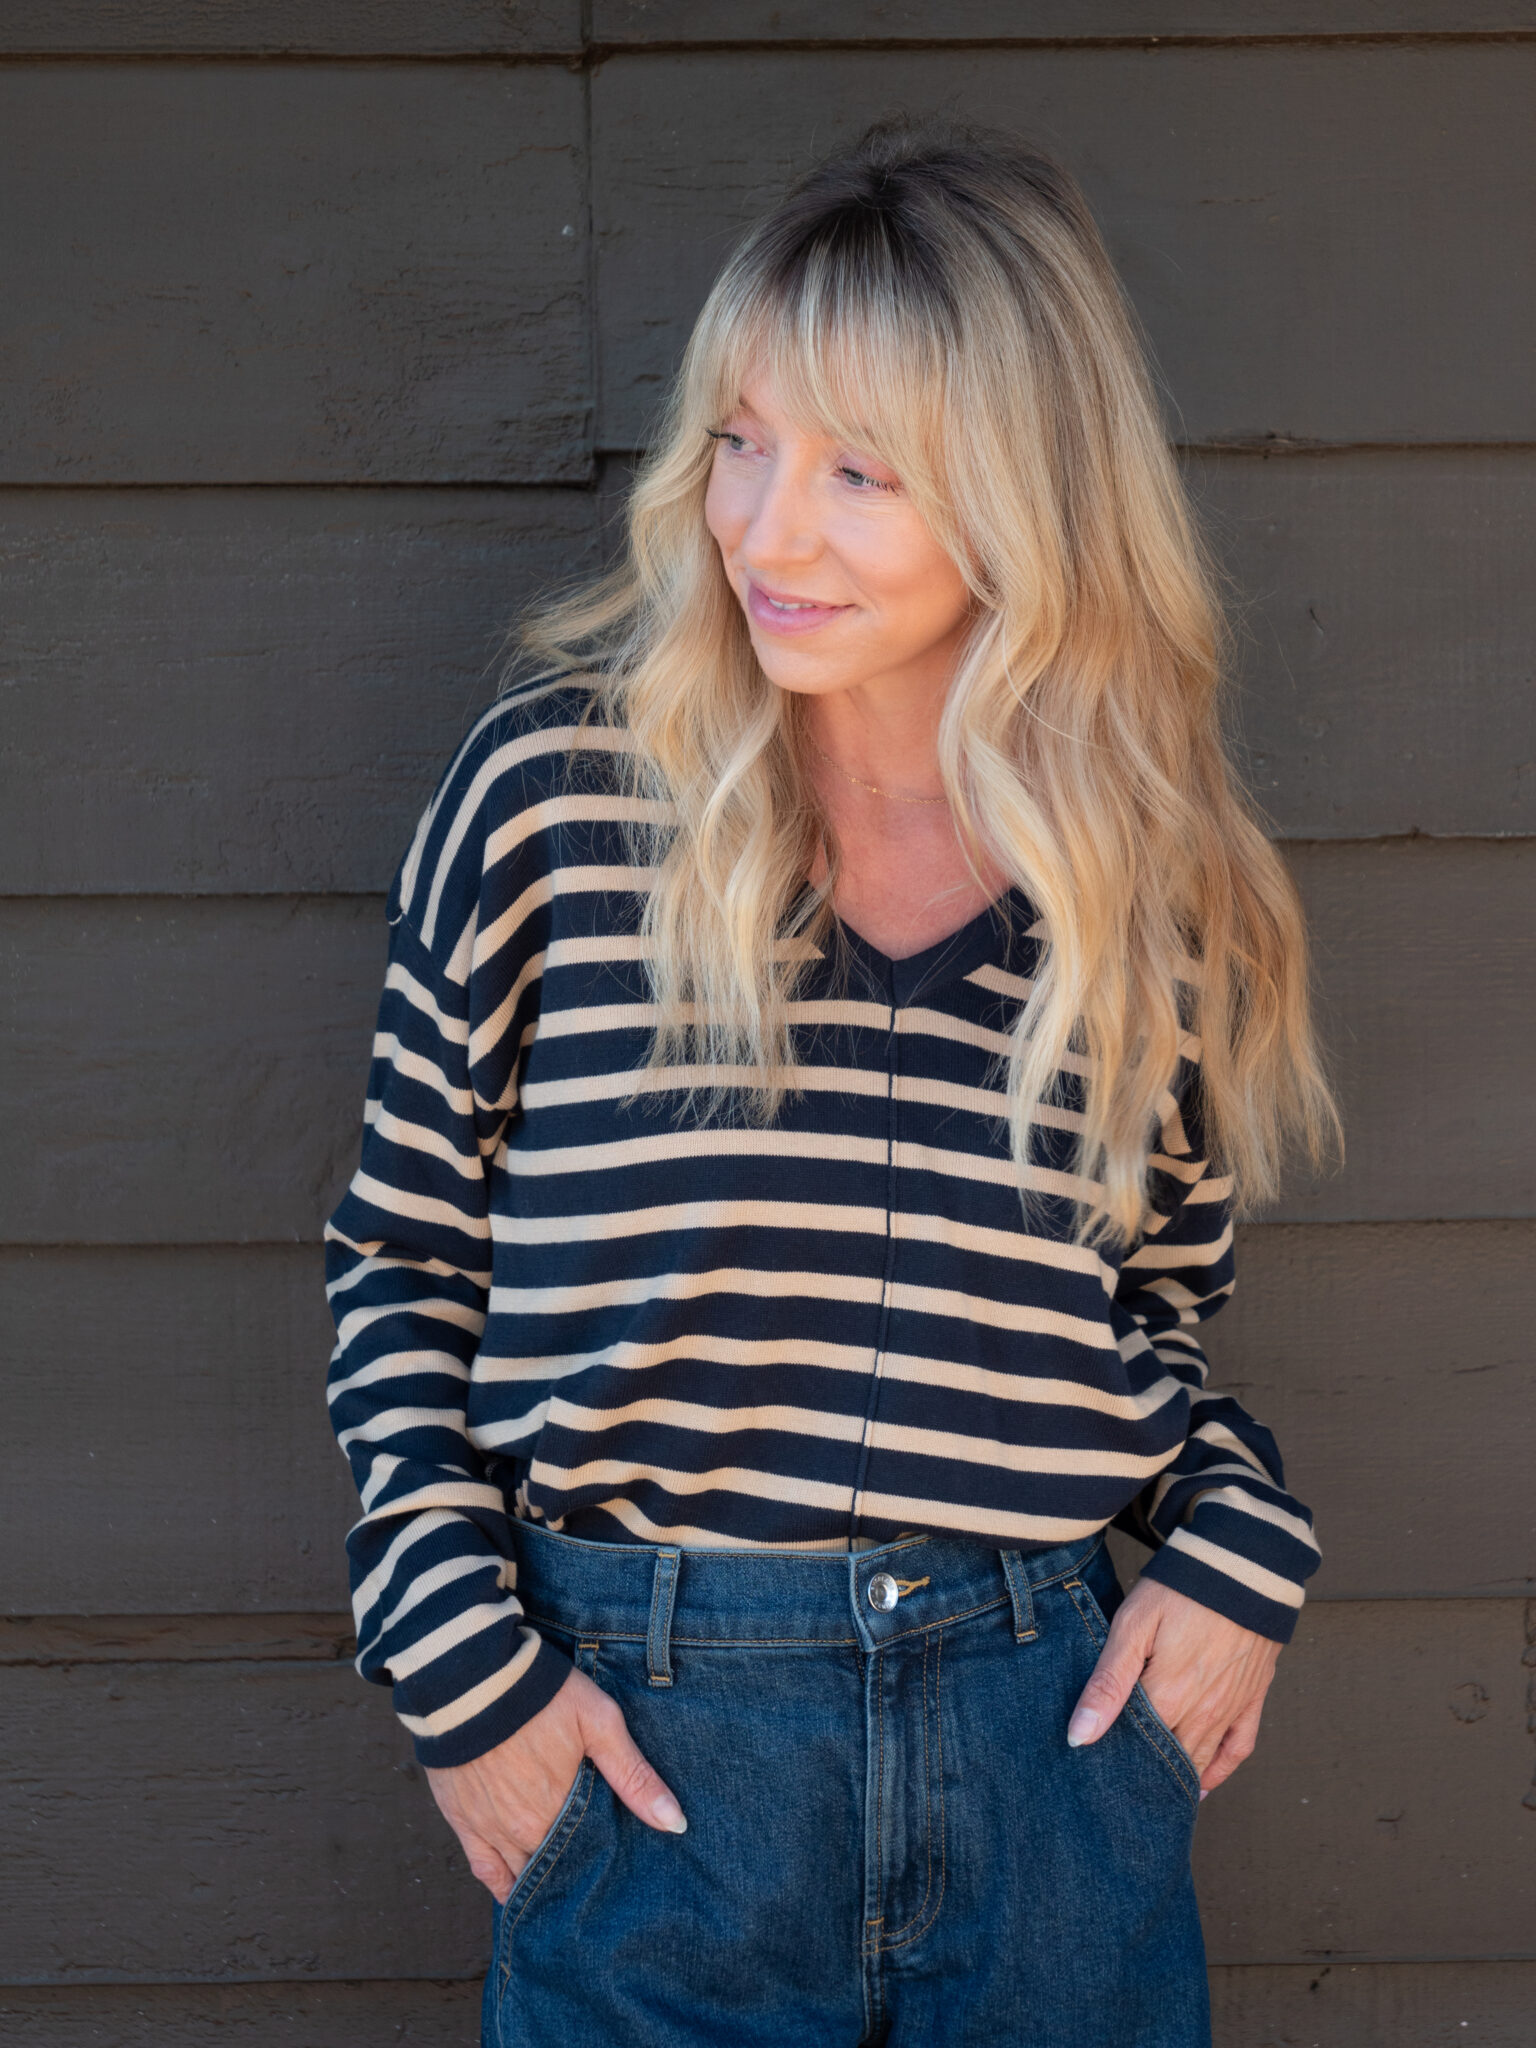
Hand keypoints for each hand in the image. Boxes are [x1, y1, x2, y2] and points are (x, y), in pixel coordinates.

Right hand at [425, 1664, 686, 1901]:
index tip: (621, 1871)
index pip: (589, 1858)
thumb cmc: (540, 1696)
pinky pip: (484, 1870)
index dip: (605, 1864)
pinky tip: (517, 1895)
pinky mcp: (461, 1820)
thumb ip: (633, 1775)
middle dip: (577, 1874)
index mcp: (560, 1811)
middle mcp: (525, 1831)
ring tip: (565, 1891)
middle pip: (558, 1868)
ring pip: (522, 1874)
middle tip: (597, 1879)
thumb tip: (675, 1823)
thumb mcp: (598, 1723)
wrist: (468, 1678)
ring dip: (542, 1881)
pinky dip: (502, 1886)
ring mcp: (490, 1829)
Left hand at [1067, 1577, 1280, 1794]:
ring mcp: (1231, 1709)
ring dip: (1177, 1780)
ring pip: (1201, 1761)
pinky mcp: (1252, 1699)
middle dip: (1143, 1776)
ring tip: (1150, 1796)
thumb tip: (1080, 1736)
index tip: (1092, 1773)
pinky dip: (1219, 1772)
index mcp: (1167, 1698)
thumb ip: (1108, 1684)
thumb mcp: (1133, 1626)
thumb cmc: (1181, 1590)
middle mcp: (1202, 1713)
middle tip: (1117, 1790)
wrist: (1243, 1567)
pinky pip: (1238, 1750)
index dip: (1112, 1762)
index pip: (1135, 1750)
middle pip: (1168, 1761)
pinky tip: (1202, 1785)